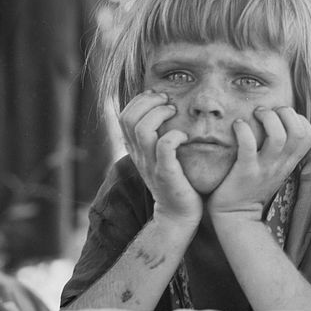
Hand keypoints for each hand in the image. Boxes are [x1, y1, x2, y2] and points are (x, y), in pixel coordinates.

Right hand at [119, 89, 202, 227]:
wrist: (178, 214)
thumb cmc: (176, 180)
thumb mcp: (160, 156)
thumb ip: (157, 137)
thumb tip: (165, 110)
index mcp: (135, 148)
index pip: (124, 116)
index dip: (140, 100)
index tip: (158, 96)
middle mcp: (139, 154)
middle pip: (129, 118)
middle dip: (149, 102)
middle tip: (168, 101)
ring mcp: (150, 164)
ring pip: (143, 129)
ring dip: (160, 114)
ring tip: (175, 113)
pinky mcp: (166, 173)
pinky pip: (164, 147)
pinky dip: (175, 135)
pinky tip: (185, 136)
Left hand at [206, 106, 310, 221]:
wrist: (236, 215)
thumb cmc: (253, 187)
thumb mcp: (275, 169)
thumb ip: (281, 151)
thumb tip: (279, 124)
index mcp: (289, 161)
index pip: (309, 135)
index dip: (298, 118)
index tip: (281, 117)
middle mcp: (281, 163)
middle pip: (298, 131)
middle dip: (285, 112)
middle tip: (267, 112)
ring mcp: (264, 168)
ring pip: (277, 136)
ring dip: (267, 118)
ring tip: (255, 114)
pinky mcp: (245, 172)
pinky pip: (248, 146)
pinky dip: (243, 130)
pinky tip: (237, 125)